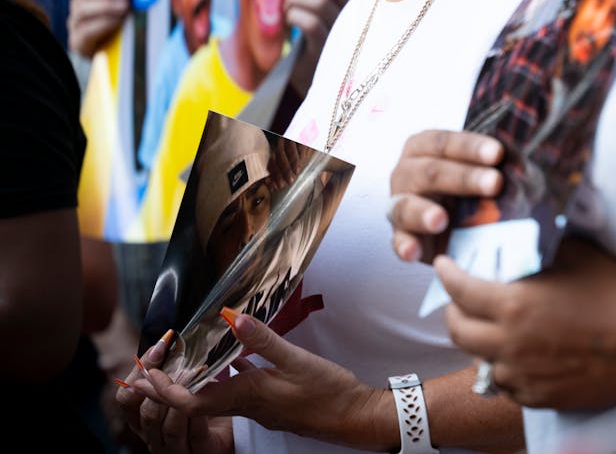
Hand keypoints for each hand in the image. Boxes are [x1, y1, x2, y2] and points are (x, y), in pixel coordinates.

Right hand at [68, 0, 130, 57]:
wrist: (103, 53)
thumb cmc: (116, 23)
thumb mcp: (124, 4)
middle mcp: (79, 3)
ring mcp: (75, 22)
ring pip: (85, 9)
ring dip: (107, 5)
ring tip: (125, 5)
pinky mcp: (77, 40)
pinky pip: (86, 30)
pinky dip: (103, 24)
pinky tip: (117, 21)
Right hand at [115, 329, 231, 453]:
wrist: (243, 420)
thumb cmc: (209, 399)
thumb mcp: (184, 382)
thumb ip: (172, 366)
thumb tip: (165, 339)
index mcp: (144, 417)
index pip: (126, 398)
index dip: (138, 374)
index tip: (159, 347)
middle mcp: (153, 436)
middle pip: (145, 412)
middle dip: (161, 385)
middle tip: (180, 360)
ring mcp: (174, 448)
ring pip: (168, 426)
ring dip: (181, 400)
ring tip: (192, 374)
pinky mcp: (202, 452)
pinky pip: (195, 435)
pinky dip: (200, 415)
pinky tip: (208, 397)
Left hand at [127, 310, 389, 450]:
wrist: (352, 416)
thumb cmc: (328, 391)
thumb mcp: (297, 359)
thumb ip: (262, 339)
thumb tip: (230, 317)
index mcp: (248, 394)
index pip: (192, 401)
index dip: (165, 390)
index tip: (148, 373)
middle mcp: (246, 404)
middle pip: (195, 401)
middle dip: (167, 388)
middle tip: (145, 372)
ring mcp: (257, 407)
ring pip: (212, 398)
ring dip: (191, 383)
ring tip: (178, 363)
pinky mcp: (268, 403)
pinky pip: (233, 394)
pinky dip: (221, 379)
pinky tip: (227, 362)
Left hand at [285, 0, 361, 93]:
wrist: (324, 84)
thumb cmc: (323, 36)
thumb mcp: (331, 8)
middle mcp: (359, 15)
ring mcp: (344, 34)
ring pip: (320, 1)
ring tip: (291, 6)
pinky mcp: (326, 51)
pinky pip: (309, 23)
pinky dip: (293, 16)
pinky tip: (291, 21)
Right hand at [388, 130, 505, 262]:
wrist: (470, 225)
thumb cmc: (482, 188)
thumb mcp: (496, 172)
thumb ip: (506, 165)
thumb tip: (521, 165)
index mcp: (425, 146)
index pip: (444, 143)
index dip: (470, 147)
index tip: (498, 153)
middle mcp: (406, 172)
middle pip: (431, 172)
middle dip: (463, 178)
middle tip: (494, 184)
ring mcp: (400, 204)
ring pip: (406, 205)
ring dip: (423, 213)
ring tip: (441, 220)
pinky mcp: (402, 237)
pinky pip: (398, 242)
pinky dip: (404, 247)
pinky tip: (414, 252)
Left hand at [434, 238, 615, 409]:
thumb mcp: (574, 256)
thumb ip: (538, 249)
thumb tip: (518, 234)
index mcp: (516, 305)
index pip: (459, 290)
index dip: (446, 275)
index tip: (443, 265)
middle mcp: (512, 345)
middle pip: (459, 331)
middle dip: (453, 311)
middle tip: (460, 298)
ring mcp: (525, 376)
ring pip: (481, 361)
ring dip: (481, 343)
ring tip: (492, 328)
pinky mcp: (542, 397)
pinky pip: (509, 384)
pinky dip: (508, 368)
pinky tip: (522, 353)